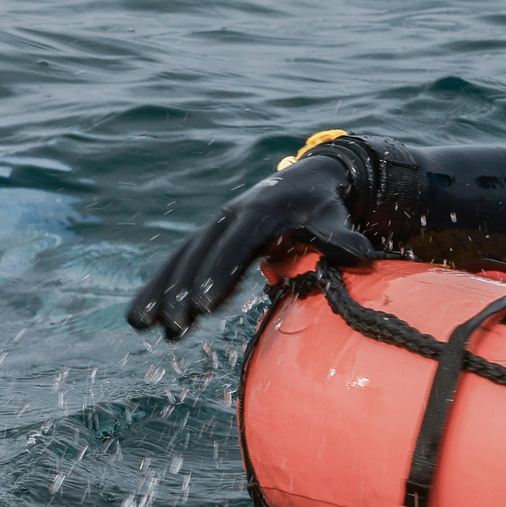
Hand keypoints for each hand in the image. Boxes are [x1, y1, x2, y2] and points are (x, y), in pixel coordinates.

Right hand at [127, 153, 374, 339]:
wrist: (310, 179)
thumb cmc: (325, 204)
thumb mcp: (335, 216)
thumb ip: (342, 237)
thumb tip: (365, 255)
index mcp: (261, 212)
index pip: (237, 244)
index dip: (219, 272)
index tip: (203, 304)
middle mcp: (231, 216)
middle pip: (202, 254)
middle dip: (184, 290)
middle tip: (173, 327)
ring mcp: (215, 226)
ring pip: (182, 258)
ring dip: (161, 291)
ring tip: (144, 326)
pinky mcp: (208, 237)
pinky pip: (178, 261)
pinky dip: (158, 287)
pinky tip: (140, 318)